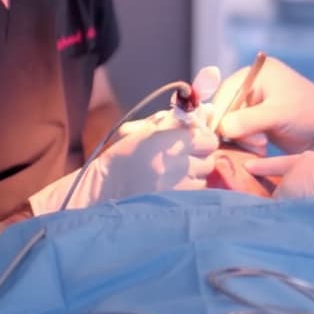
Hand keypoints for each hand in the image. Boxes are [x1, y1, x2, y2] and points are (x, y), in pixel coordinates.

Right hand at [29, 111, 218, 213]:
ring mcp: (179, 188)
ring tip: (174, 174)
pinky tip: (172, 187)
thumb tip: (206, 109)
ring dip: (195, 174)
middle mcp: (177, 165)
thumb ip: (175, 120)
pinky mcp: (176, 204)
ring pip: (204, 177)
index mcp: (168, 142)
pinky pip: (196, 194)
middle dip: (199, 156)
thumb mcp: (145, 131)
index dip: (202, 138)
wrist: (104, 188)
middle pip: (209, 159)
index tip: (193, 139)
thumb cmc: (123, 156)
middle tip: (182, 156)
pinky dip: (189, 189)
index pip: (208, 139)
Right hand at [211, 57, 313, 159]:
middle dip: (236, 130)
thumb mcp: (279, 114)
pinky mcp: (255, 122)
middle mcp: (250, 87)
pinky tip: (261, 148)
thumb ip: (250, 120)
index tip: (221, 136)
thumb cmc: (309, 114)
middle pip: (224, 111)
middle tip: (258, 141)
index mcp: (254, 74)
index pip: (224, 94)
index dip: (219, 116)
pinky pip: (239, 134)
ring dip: (243, 139)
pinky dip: (246, 143)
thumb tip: (222, 128)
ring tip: (262, 145)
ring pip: (230, 126)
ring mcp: (252, 105)